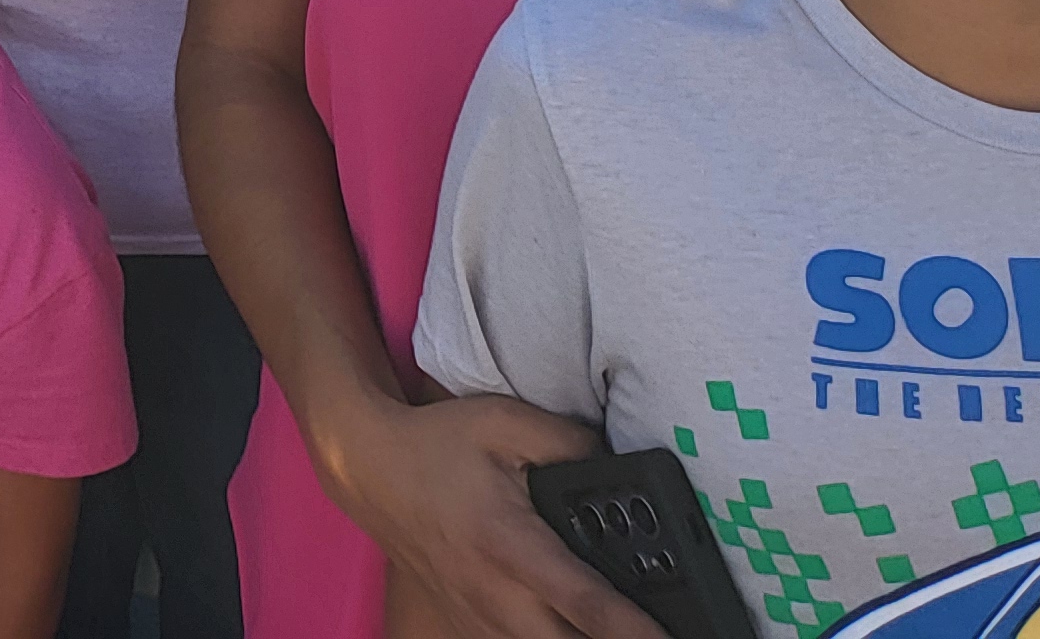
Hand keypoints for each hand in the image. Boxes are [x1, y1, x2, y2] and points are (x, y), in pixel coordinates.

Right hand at [321, 391, 667, 638]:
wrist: (370, 468)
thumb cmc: (437, 444)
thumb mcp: (504, 422)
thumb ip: (571, 443)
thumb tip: (619, 466)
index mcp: (509, 542)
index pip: (585, 601)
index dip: (634, 630)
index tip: (668, 636)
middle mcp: (495, 593)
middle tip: (660, 633)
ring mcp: (479, 618)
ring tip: (623, 630)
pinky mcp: (469, 626)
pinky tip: (572, 627)